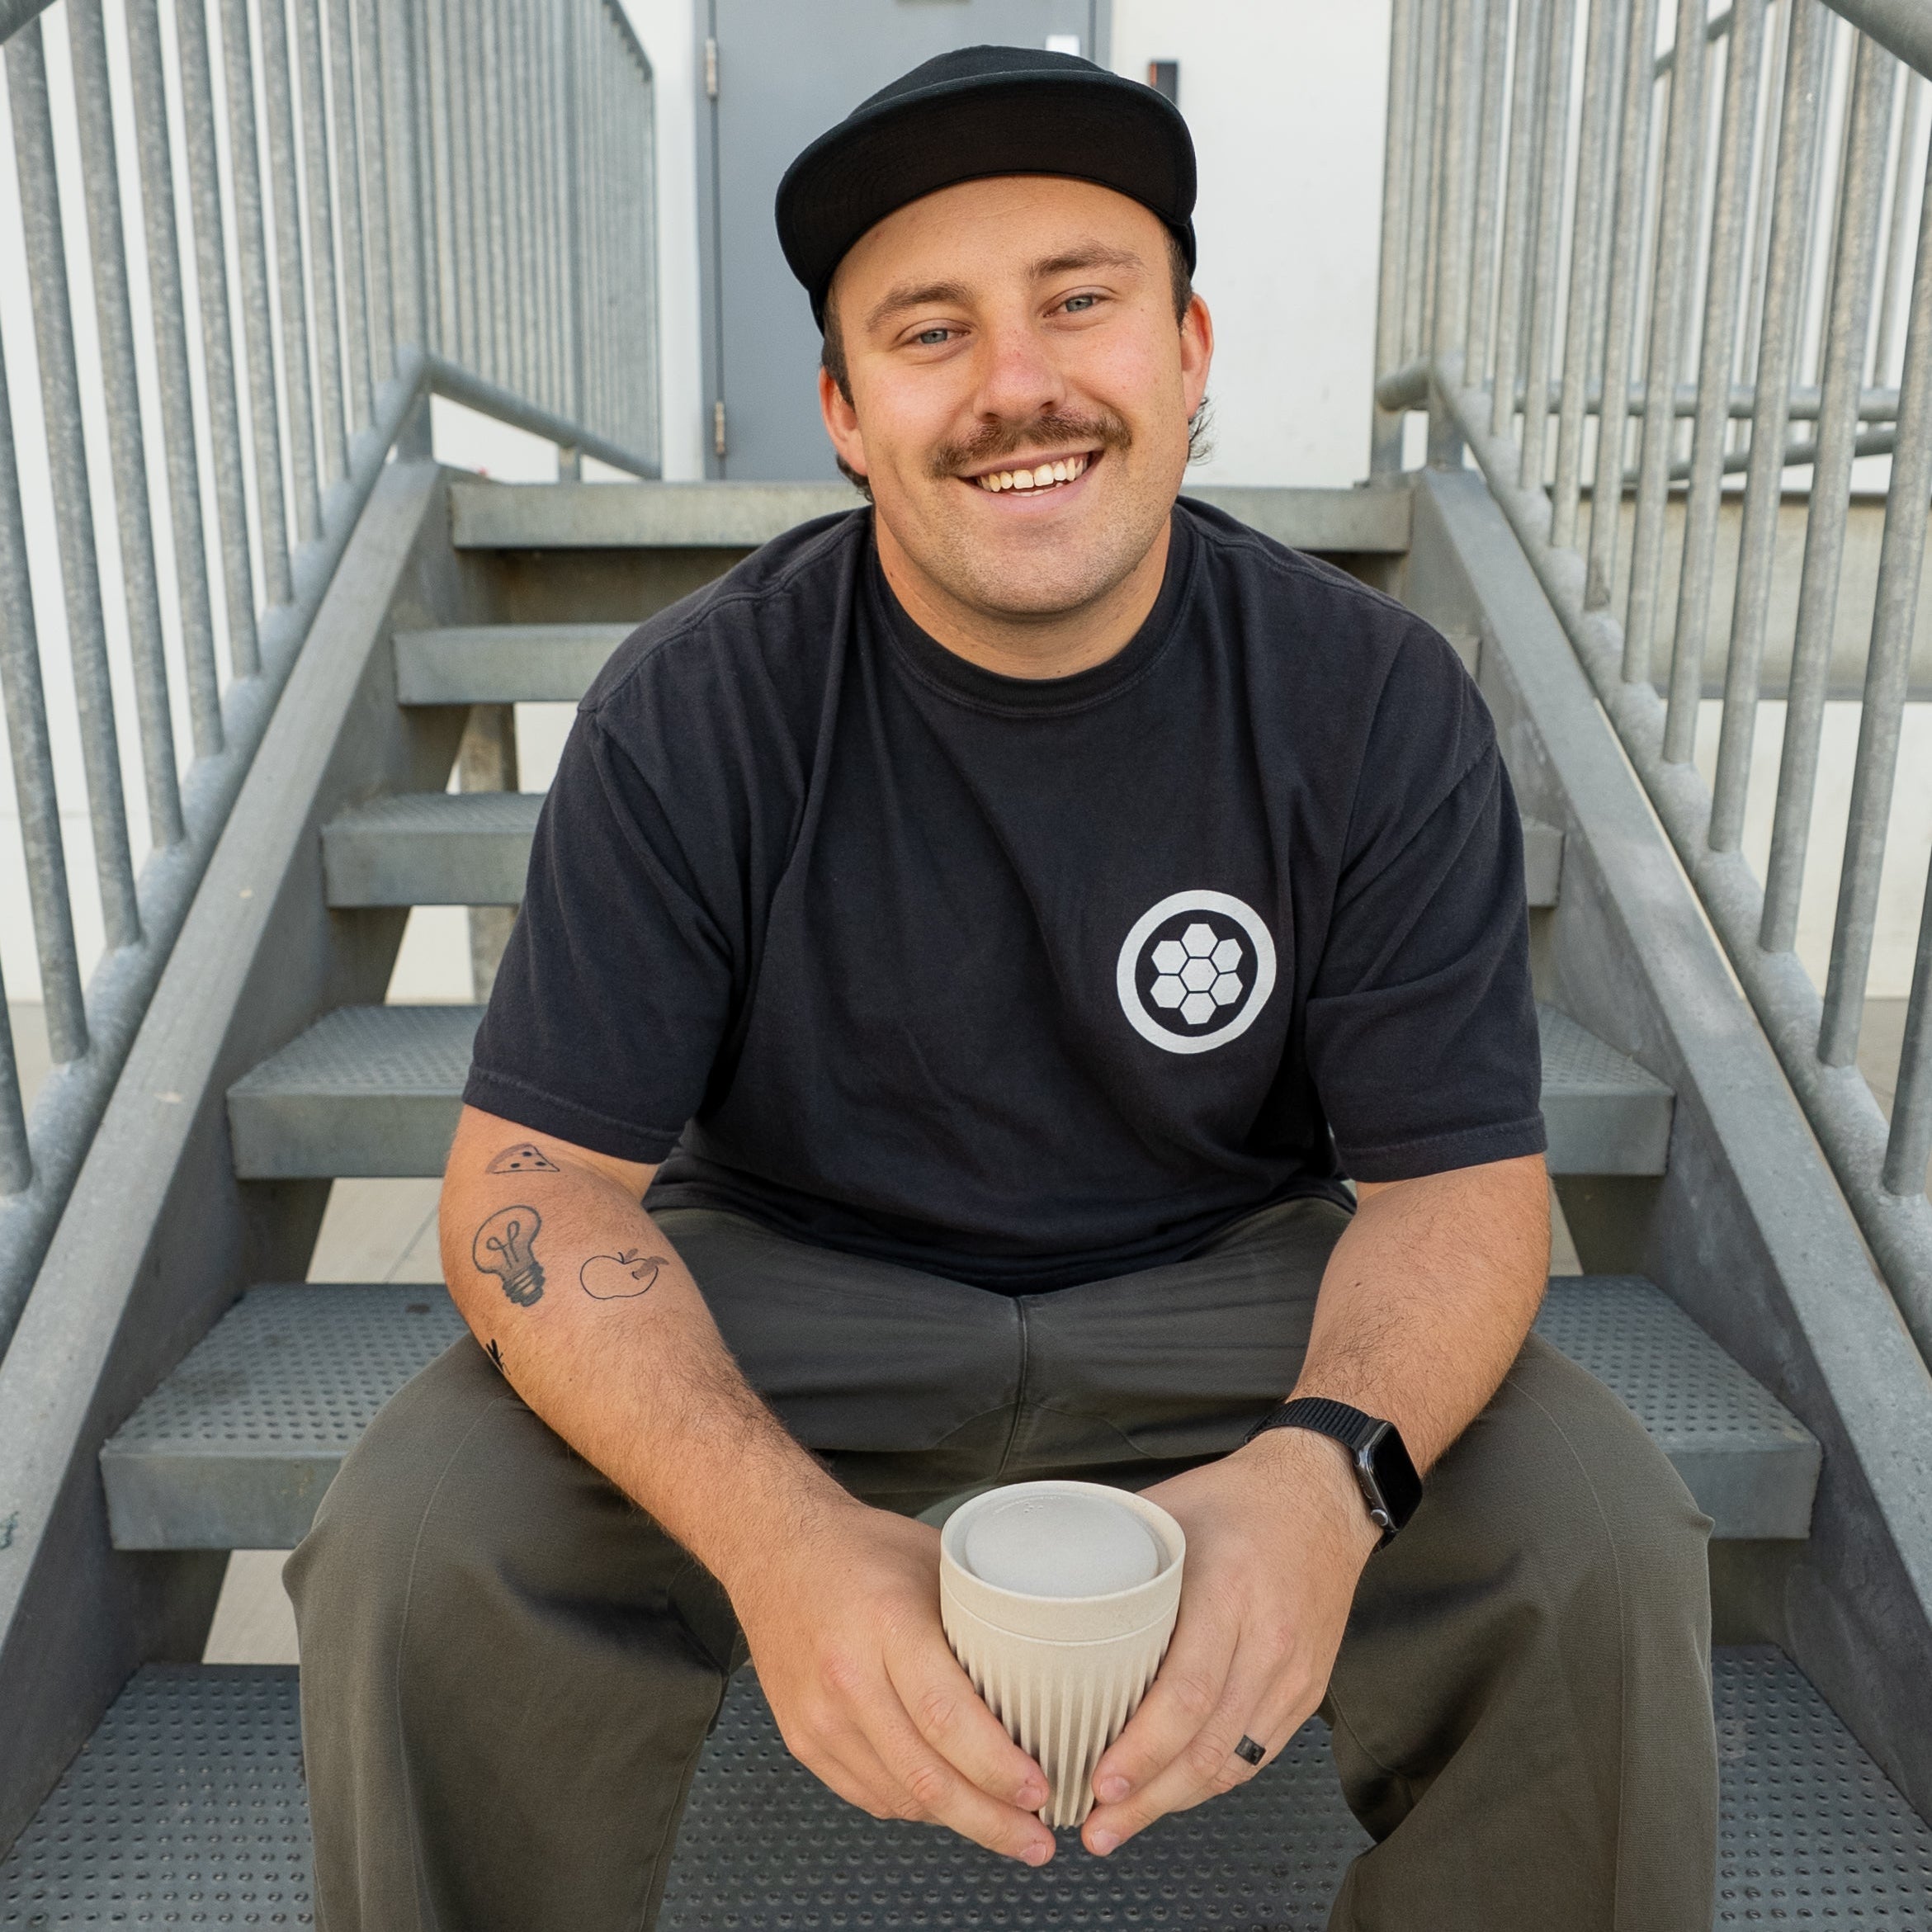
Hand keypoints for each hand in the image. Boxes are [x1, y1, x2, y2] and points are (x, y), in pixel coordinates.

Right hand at [727, 1497, 1057, 1864]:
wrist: (772, 1549)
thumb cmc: (860, 1548)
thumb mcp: (933, 1560)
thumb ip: (980, 1614)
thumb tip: (1047, 1661)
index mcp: (886, 1624)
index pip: (946, 1717)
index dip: (998, 1767)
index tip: (1041, 1790)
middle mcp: (847, 1676)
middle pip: (927, 1776)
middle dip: (992, 1821)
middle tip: (1039, 1840)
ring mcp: (819, 1717)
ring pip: (901, 1797)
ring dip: (959, 1822)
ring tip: (1009, 1829)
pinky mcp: (803, 1739)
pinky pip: (870, 1795)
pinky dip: (918, 1808)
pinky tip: (952, 1806)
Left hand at [1081, 1428, 1382, 1854]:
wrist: (1322, 1496)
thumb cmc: (1239, 1500)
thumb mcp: (1168, 1512)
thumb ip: (1114, 1556)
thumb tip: (1042, 1587)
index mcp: (1228, 1592)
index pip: (1187, 1692)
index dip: (1143, 1749)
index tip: (1100, 1781)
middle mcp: (1268, 1641)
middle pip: (1208, 1744)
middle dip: (1148, 1798)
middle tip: (1096, 1825)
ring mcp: (1293, 1673)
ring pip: (1233, 1761)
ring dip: (1174, 1801)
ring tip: (1120, 1823)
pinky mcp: (1306, 1691)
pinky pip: (1256, 1754)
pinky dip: (1210, 1781)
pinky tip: (1172, 1793)